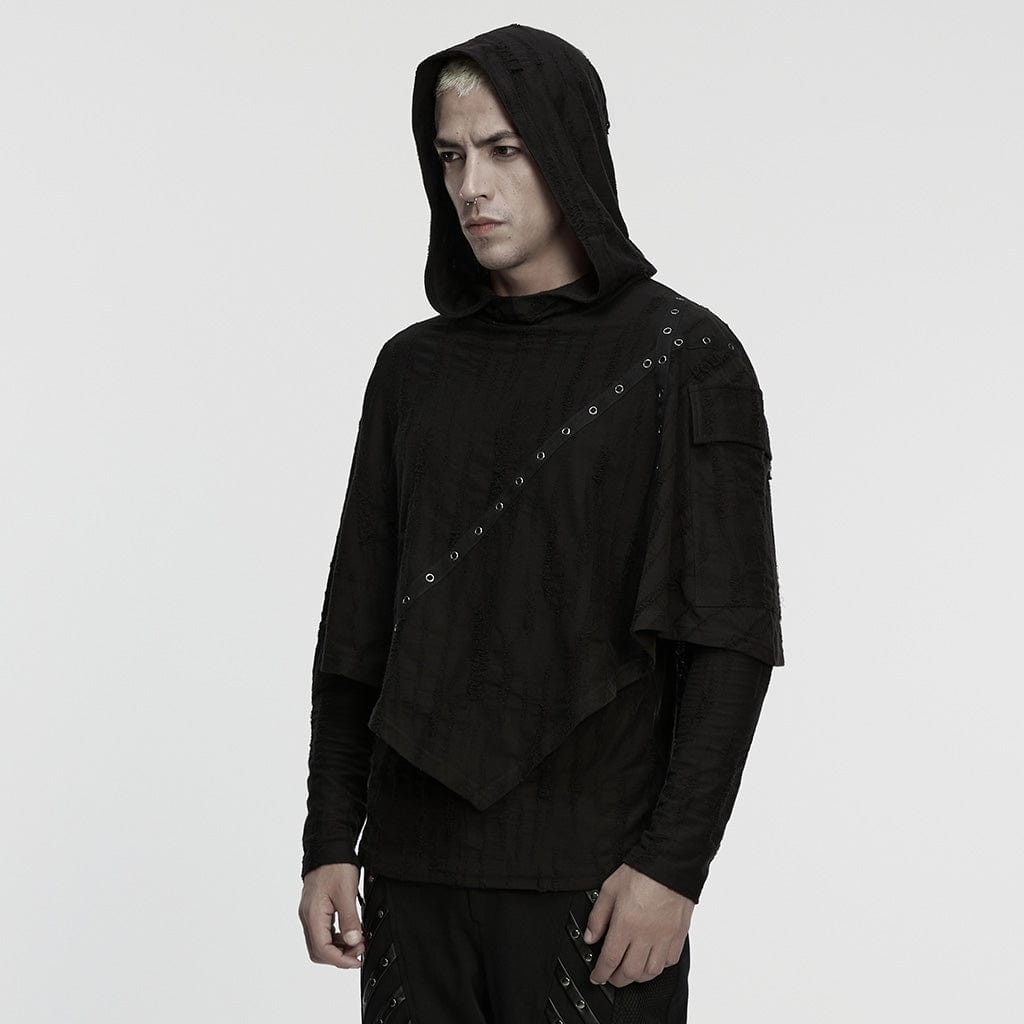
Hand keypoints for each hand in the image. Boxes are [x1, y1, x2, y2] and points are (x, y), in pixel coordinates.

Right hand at [298, 862, 365, 968]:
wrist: (329, 847)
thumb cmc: (335, 866)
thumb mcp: (346, 893)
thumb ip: (349, 919)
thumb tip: (353, 942)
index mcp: (313, 915)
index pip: (322, 950)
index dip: (340, 960)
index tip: (357, 960)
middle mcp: (308, 916)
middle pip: (319, 950)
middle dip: (339, 956)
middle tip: (359, 949)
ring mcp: (310, 913)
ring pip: (321, 942)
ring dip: (339, 947)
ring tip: (358, 941)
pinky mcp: (315, 909)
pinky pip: (323, 931)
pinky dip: (336, 937)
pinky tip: (350, 932)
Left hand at [584, 863, 693, 987]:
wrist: (669, 862)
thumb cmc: (641, 872)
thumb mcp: (609, 889)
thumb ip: (598, 916)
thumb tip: (590, 937)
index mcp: (626, 924)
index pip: (610, 959)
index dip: (600, 973)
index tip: (596, 976)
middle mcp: (646, 935)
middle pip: (630, 972)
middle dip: (617, 979)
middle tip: (610, 977)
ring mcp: (664, 937)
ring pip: (651, 972)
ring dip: (638, 977)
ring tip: (630, 971)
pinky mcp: (678, 935)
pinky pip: (670, 962)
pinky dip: (659, 967)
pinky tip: (651, 960)